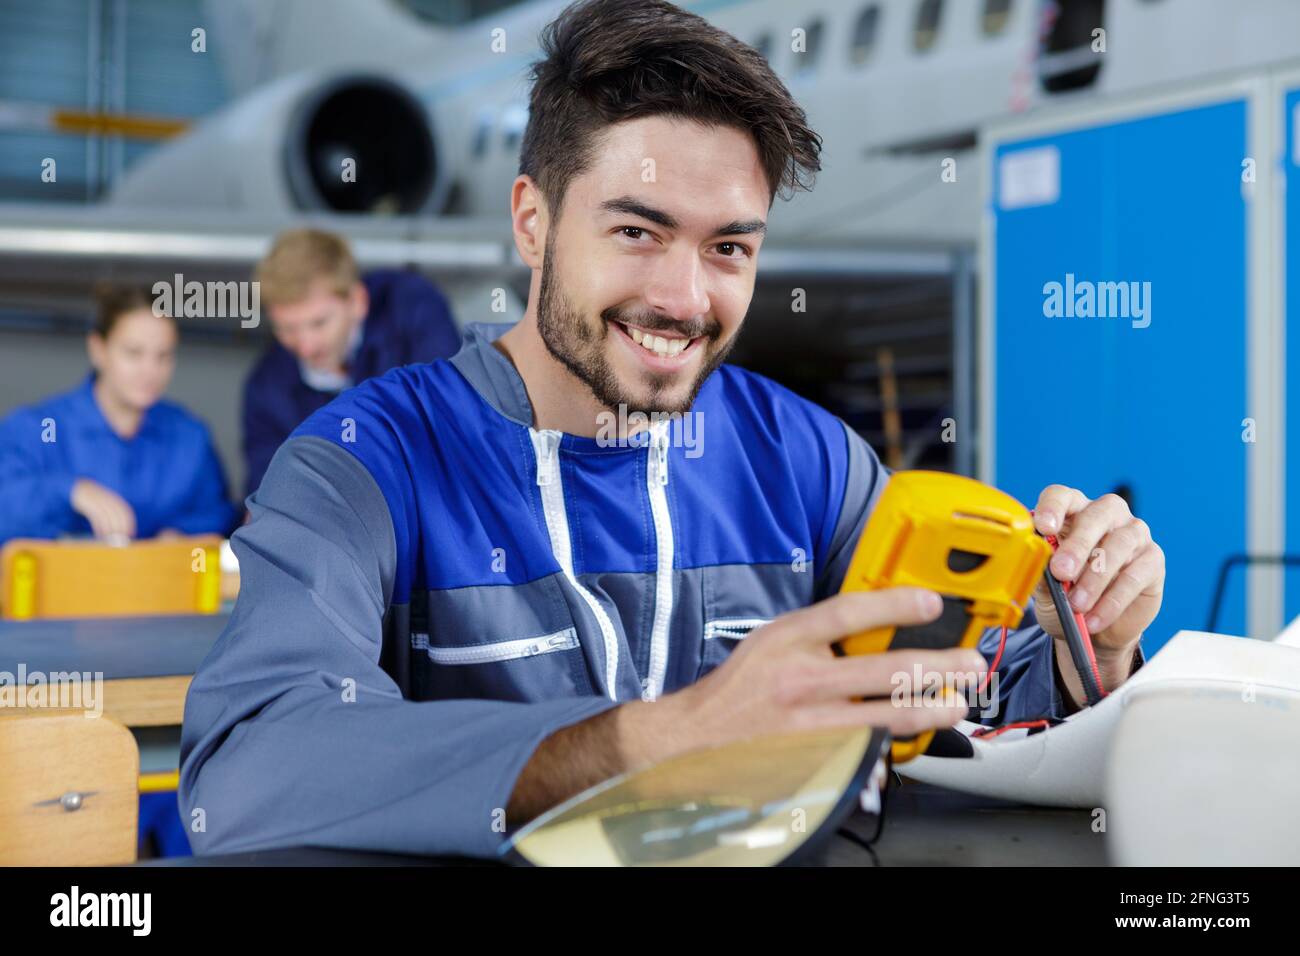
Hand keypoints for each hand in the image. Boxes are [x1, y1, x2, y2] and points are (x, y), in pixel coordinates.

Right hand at [69, 479, 136, 542]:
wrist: (77, 487)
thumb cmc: (92, 499)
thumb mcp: (104, 502)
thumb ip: (112, 513)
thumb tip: (119, 530)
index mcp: (114, 498)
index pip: (125, 512)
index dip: (128, 524)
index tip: (130, 534)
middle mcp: (107, 499)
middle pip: (117, 515)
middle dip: (119, 529)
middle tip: (120, 541)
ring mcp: (97, 500)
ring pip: (106, 517)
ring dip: (109, 530)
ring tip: (110, 541)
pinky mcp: (87, 503)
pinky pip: (95, 517)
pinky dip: (99, 527)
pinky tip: (99, 535)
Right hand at [674, 587, 984, 749]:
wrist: (695, 739)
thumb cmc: (738, 689)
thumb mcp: (771, 642)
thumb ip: (817, 634)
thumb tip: (875, 625)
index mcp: (788, 639)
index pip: (848, 613)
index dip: (895, 605)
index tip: (932, 603)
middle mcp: (801, 679)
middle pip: (884, 669)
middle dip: (937, 667)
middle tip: (968, 664)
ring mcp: (811, 723)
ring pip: (885, 716)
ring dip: (930, 709)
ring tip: (955, 704)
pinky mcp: (815, 758)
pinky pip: (865, 752)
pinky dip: (892, 747)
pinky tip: (912, 742)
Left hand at [1030, 486, 1164, 658]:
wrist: (1095, 630)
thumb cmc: (1066, 596)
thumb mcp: (1045, 586)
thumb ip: (1040, 569)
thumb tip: (1036, 559)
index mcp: (1073, 512)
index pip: (1062, 496)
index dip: (1053, 507)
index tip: (1043, 526)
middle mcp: (1106, 516)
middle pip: (1095, 516)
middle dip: (1077, 545)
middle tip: (1061, 571)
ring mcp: (1134, 534)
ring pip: (1119, 545)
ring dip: (1095, 578)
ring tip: (1077, 604)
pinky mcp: (1152, 559)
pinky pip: (1135, 575)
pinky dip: (1112, 600)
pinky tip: (1095, 618)